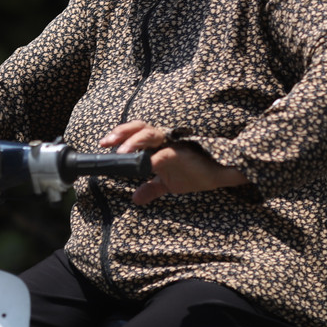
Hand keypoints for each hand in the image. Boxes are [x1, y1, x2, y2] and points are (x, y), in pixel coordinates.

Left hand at [100, 120, 247, 204]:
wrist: (223, 173)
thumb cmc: (198, 173)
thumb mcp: (170, 183)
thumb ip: (152, 187)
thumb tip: (135, 198)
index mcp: (161, 142)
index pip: (137, 132)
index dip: (120, 135)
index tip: (103, 145)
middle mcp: (166, 138)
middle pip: (140, 127)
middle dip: (121, 133)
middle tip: (105, 144)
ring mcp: (175, 144)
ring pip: (150, 134)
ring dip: (133, 142)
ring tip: (119, 153)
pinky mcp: (184, 154)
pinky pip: (164, 154)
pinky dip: (151, 159)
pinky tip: (144, 165)